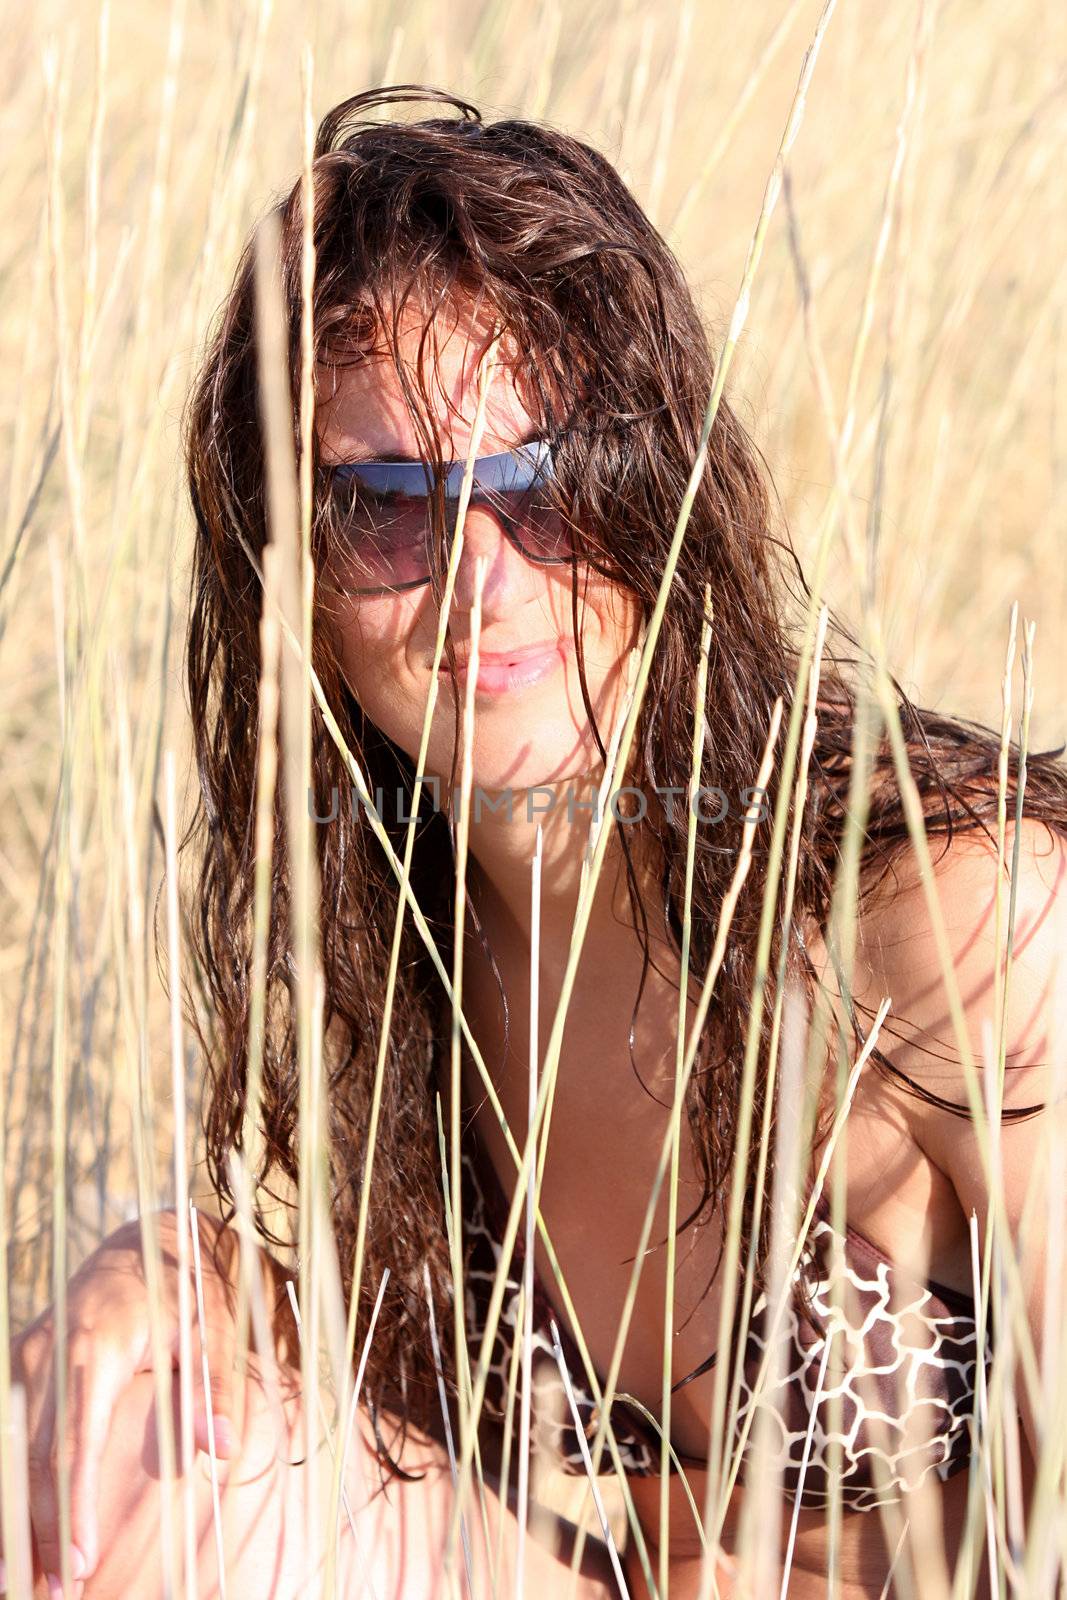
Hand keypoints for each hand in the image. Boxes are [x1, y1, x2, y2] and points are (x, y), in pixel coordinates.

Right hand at [4, 1206, 257, 1591]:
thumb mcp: (209, 1330)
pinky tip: (18, 1533)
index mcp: (94, 1349)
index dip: (72, 1510)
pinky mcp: (20, 1363)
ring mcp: (27, 1358)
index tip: (80, 1564)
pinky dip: (13, 1486)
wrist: (146, 1246)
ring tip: (30, 1581)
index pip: (75, 1446)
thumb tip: (219, 1446)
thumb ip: (209, 1388)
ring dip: (20, 1518)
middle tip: (59, 1594)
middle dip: (42, 1532)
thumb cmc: (185, 1294)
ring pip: (14, 1454)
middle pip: (36, 1461)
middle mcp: (48, 1354)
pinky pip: (9, 1436)